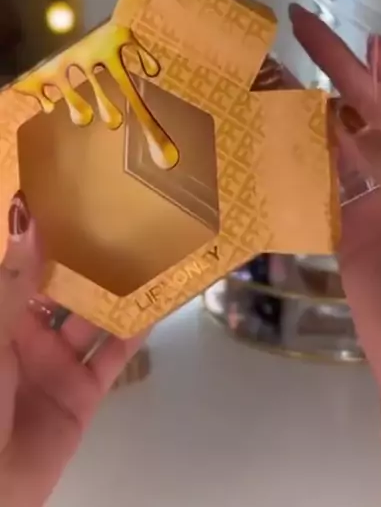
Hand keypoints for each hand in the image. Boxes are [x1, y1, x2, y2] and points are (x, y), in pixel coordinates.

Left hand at [0, 193, 145, 506]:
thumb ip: (13, 281)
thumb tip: (29, 214)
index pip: (23, 262)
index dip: (45, 229)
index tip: (75, 188)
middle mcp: (23, 333)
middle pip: (62, 285)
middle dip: (89, 254)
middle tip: (125, 209)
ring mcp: (53, 363)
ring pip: (92, 316)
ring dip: (119, 287)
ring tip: (152, 245)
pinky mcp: (81, 394)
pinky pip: (113, 355)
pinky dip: (138, 329)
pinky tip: (162, 298)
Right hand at [291, 5, 380, 504]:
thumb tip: (355, 123)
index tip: (358, 35)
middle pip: (372, 110)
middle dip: (339, 70)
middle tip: (300, 30)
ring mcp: (377, 197)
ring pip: (341, 141)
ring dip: (311, 110)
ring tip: (274, 76)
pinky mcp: (347, 225)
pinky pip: (320, 182)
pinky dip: (299, 157)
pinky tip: (275, 132)